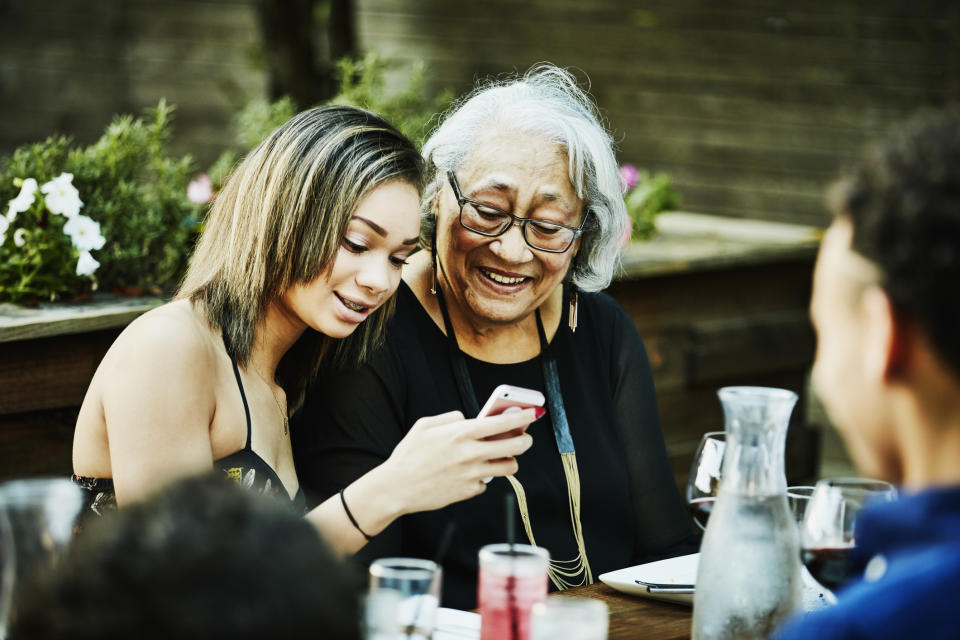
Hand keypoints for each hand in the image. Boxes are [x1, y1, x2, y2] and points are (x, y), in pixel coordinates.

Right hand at [382, 409, 536, 513]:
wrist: (396, 488)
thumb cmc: (409, 455)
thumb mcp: (426, 425)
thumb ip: (451, 418)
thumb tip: (469, 419)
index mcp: (461, 433)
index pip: (503, 422)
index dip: (523, 416)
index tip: (532, 413)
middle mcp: (471, 453)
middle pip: (516, 446)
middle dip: (525, 440)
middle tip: (524, 438)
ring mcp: (472, 474)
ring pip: (509, 467)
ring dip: (510, 460)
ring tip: (501, 456)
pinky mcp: (469, 491)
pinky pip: (488, 483)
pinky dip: (484, 477)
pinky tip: (471, 473)